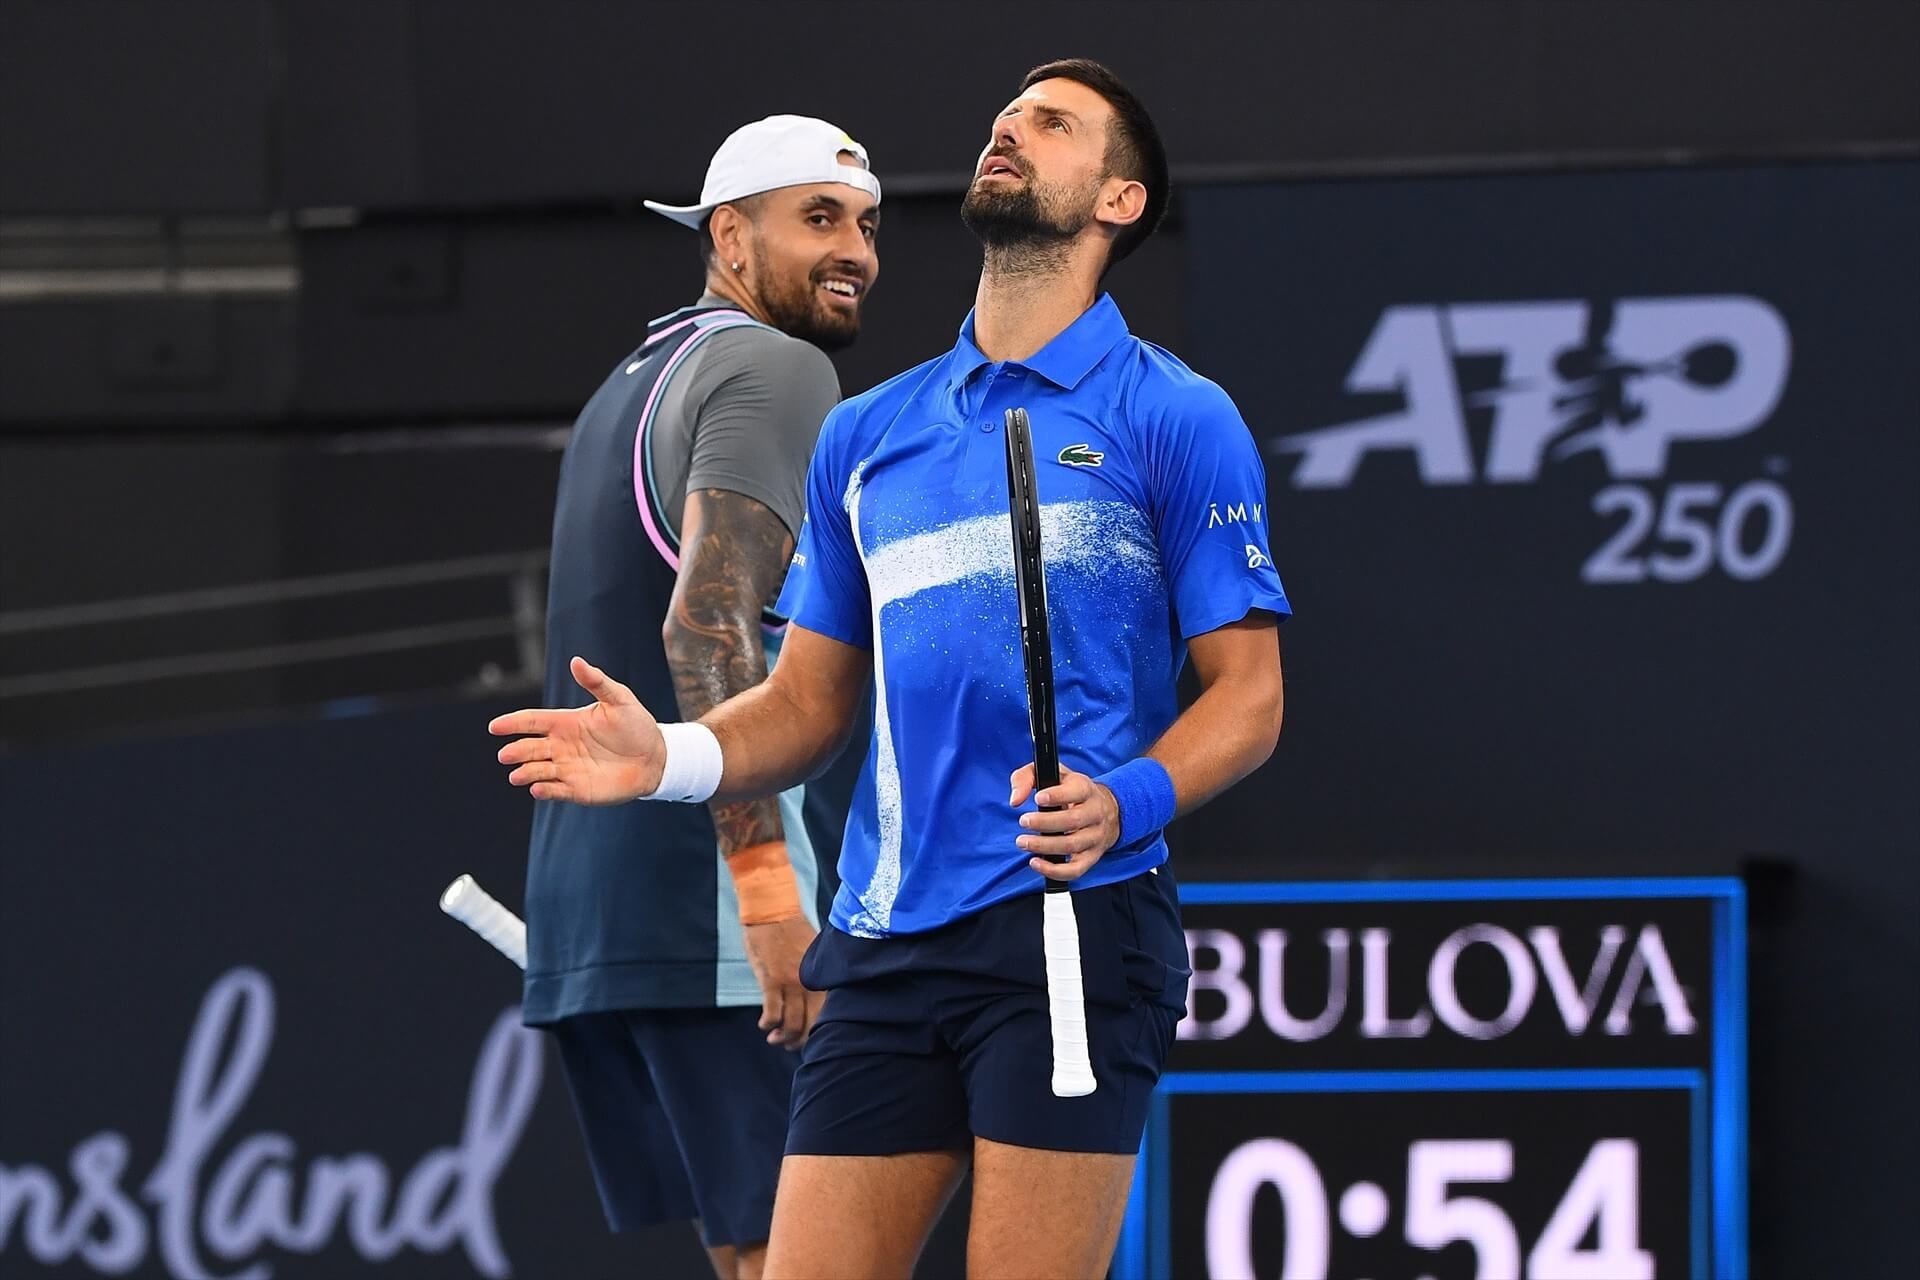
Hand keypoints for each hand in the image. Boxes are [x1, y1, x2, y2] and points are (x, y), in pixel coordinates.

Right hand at [490, 656, 664, 804]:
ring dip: (525, 773)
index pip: (532, 721)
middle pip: (529, 748)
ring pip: (537, 771)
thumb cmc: (636, 725)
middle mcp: (561, 746)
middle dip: (516, 751)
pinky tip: (538, 789)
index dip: (513, 723)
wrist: (655, 757)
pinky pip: (555, 791)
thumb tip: (576, 661)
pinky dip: (544, 791)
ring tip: (516, 775)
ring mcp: (567, 769)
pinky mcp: (577, 789)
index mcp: (565, 722)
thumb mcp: (619, 699)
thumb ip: (596, 682)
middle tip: (505, 755)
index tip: (495, 726)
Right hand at [742, 915, 822, 1049]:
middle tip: (788, 1044)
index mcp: (823, 978)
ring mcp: (791, 984)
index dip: (817, 1031)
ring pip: (791, 1025)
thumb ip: (817, 975)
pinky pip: (772, 1013)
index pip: (827, 1014)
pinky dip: (767, 1024)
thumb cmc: (793, 930)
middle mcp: (810, 984)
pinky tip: (764, 1024)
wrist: (774, 911)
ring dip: (782, 1038)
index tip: (807, 1035)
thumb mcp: (813, 953)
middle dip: (799, 1041)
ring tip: (774, 1038)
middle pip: (810, 1025)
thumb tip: (817, 996)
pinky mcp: (772, 981)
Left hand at [1008, 763, 1121, 882]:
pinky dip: (1054, 870)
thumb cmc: (1070, 790)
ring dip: (1044, 846)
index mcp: (1086, 789)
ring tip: (1023, 842)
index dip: (1057, 796)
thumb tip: (1015, 800)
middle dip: (1044, 823)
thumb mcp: (1051, 774)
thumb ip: (1026, 778)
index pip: (1077, 791)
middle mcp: (1095, 813)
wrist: (1105, 810)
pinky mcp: (1091, 857)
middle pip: (1073, 821)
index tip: (1037, 798)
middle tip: (1023, 821)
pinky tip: (1035, 862)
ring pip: (1072, 845)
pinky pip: (1075, 870)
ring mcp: (1095, 837)